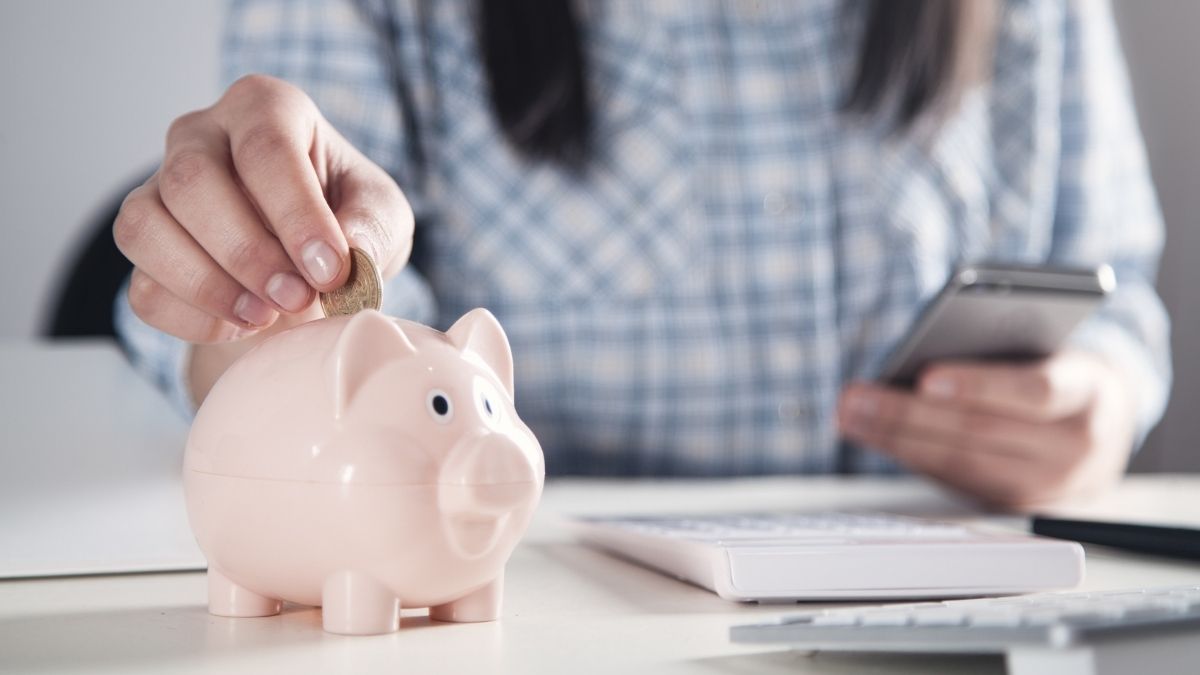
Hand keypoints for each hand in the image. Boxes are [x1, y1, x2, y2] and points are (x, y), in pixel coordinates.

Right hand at [114, 74, 413, 342]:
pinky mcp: (144, 248)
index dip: (296, 215)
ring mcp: (158, 188)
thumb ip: (373, 227)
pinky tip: (242, 325)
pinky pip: (142, 288)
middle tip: (297, 298)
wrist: (309, 264)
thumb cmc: (346, 219)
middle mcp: (199, 135)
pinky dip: (192, 319)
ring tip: (266, 316)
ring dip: (208, 286)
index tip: (330, 271)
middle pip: (191, 181)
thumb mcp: (381, 213)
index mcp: (265, 108)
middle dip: (247, 252)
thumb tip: (351, 252)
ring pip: (144, 228)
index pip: (265, 149)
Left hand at [837, 351, 1137, 509]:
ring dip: (895, 438)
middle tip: (855, 397)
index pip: (1035, 390)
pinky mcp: (1017, 504)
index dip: (979, 385)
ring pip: (960, 463)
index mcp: (1088, 390)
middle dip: (908, 414)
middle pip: (980, 433)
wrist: (1103, 424)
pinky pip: (956, 480)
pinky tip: (874, 435)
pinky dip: (910, 455)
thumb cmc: (1058, 371)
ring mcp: (1047, 484)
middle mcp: (1074, 445)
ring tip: (850, 415)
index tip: (925, 378)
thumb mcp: (1047, 350)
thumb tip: (920, 368)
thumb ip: (999, 353)